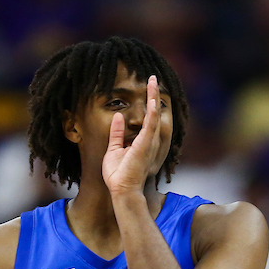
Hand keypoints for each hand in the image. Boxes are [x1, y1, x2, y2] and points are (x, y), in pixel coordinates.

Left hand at [102, 74, 162, 196]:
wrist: (121, 190)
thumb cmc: (119, 175)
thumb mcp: (114, 149)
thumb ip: (117, 133)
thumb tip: (118, 117)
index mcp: (143, 142)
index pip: (148, 118)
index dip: (148, 103)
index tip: (147, 89)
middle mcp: (149, 140)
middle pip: (155, 113)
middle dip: (154, 95)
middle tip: (153, 78)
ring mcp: (149, 142)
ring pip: (154, 114)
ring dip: (154, 96)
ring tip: (153, 80)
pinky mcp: (145, 144)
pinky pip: (151, 123)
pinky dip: (152, 110)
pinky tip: (153, 97)